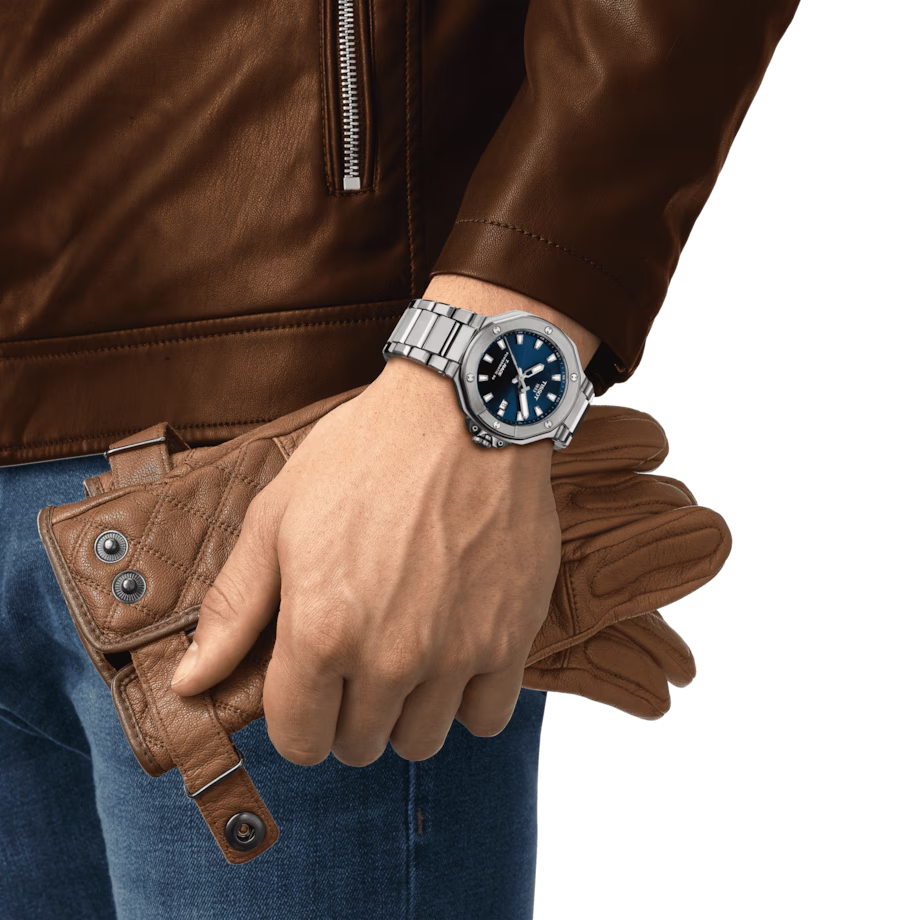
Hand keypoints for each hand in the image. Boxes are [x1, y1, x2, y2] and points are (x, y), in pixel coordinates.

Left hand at [171, 359, 560, 766]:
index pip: (298, 740)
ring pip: (420, 741)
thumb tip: (191, 682)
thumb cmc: (364, 455)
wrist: (463, 412)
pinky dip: (466, 702)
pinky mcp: (510, 637)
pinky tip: (454, 659)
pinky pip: (486, 717)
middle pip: (358, 745)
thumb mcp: (278, 517)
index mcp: (321, 630)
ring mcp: (456, 652)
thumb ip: (234, 608)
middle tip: (355, 660)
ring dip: (404, 713)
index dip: (296, 719)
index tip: (308, 687)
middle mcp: (389, 657)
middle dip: (346, 714)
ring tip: (404, 660)